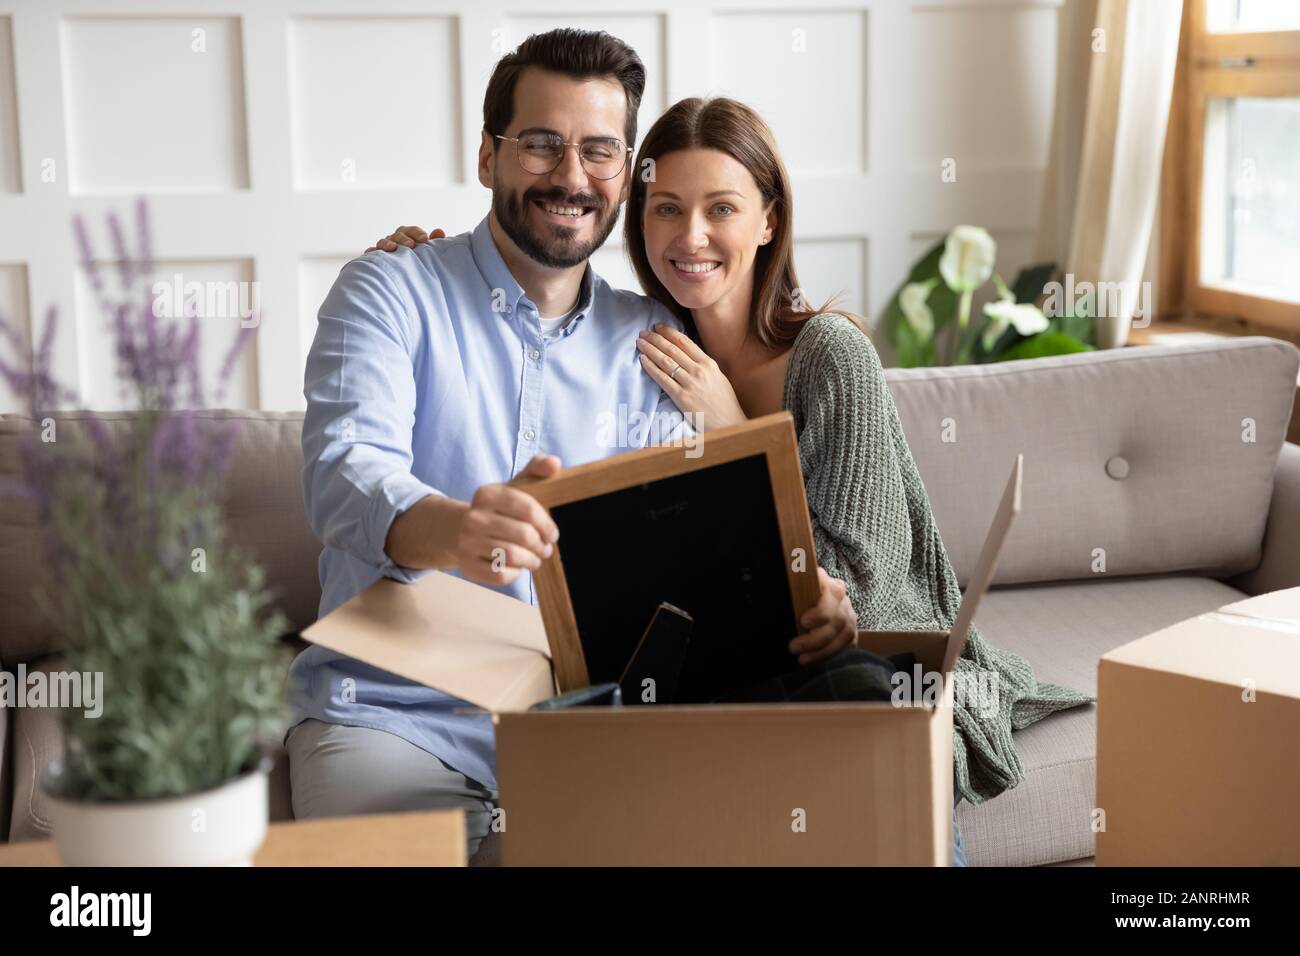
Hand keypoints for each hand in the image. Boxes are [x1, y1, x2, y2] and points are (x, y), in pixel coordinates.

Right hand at [366, 226, 445, 253]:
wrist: (406, 277)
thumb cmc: (420, 261)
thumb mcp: (428, 252)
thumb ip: (434, 242)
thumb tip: (440, 232)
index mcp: (408, 236)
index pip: (411, 231)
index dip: (417, 233)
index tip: (425, 239)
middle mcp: (395, 239)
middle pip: (397, 235)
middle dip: (404, 239)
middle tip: (411, 245)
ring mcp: (384, 247)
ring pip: (383, 241)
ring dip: (387, 243)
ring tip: (392, 248)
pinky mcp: (375, 257)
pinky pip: (371, 253)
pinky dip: (371, 252)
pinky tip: (372, 253)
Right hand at [455, 454, 561, 585]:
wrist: (459, 531)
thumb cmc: (498, 510)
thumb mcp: (514, 486)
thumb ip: (536, 469)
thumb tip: (555, 463)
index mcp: (486, 493)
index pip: (528, 509)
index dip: (547, 525)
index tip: (552, 534)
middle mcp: (474, 517)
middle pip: (524, 535)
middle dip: (541, 545)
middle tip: (545, 549)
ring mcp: (467, 542)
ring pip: (514, 556)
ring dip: (531, 560)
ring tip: (536, 559)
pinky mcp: (467, 566)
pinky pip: (501, 575)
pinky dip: (515, 573)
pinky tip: (517, 567)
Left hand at [636, 324, 747, 429]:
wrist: (727, 422)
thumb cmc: (723, 401)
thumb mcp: (718, 376)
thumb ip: (703, 365)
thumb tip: (686, 354)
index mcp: (708, 363)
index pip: (685, 342)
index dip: (669, 332)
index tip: (658, 327)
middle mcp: (699, 371)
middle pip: (672, 349)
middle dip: (655, 338)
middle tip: (643, 332)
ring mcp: (690, 384)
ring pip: (665, 361)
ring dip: (650, 350)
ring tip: (640, 342)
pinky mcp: (682, 398)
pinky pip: (662, 379)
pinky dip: (651, 368)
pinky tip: (643, 360)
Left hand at [789, 567, 856, 665]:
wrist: (806, 600)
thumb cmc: (795, 595)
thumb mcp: (793, 588)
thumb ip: (792, 585)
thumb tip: (779, 581)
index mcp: (828, 583)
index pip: (833, 593)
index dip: (821, 611)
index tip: (803, 622)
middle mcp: (843, 599)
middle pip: (838, 620)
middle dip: (815, 638)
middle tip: (793, 647)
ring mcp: (850, 616)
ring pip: (844, 636)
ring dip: (822, 651)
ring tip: (802, 660)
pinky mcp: (852, 633)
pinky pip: (848, 648)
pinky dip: (831, 657)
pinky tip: (816, 664)